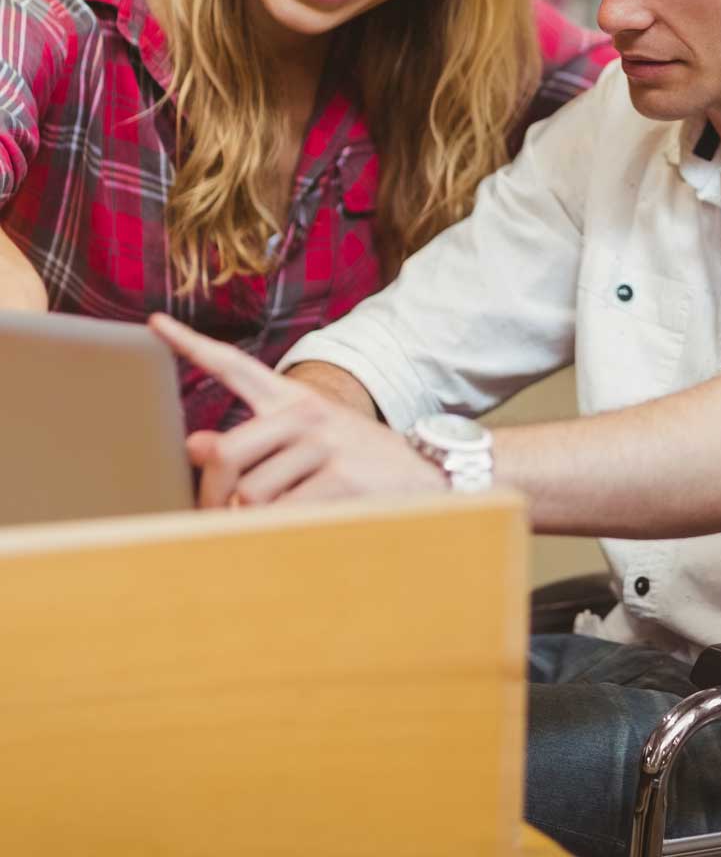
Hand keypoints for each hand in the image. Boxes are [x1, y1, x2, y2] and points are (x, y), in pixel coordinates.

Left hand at [148, 313, 448, 508]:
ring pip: (248, 495)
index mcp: (294, 399)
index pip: (235, 366)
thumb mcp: (308, 443)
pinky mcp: (340, 480)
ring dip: (249, 520)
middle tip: (214, 516)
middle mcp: (306, 414)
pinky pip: (280, 516)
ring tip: (274, 523)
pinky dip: (276, 533)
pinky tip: (298, 528)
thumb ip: (251, 445)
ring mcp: (325, 445)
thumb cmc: (357, 463)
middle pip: (224, 453)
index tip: (154, 323)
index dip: (191, 345)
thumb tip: (193, 446)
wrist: (428, 476)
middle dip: (211, 494)